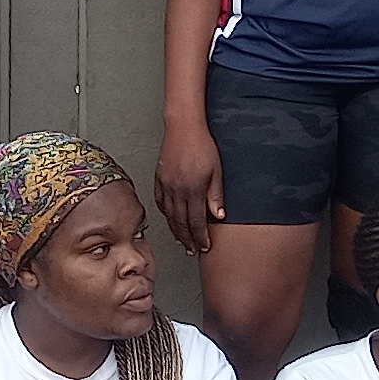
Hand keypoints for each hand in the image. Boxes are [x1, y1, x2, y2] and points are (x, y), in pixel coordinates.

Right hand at [154, 120, 221, 255]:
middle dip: (188, 239)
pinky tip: (170, 219)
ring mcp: (166, 186)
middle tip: (192, 251)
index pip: (196, 221)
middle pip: (181, 222)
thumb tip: (218, 216)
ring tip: (182, 241)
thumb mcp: (216, 171)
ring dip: (176, 231)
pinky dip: (166, 214)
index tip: (204, 247)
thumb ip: (216, 195)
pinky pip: (161, 203)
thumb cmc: (202, 146)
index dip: (200, 237)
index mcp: (193, 190)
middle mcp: (177, 191)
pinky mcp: (159, 180)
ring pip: (170, 215)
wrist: (183, 128)